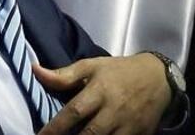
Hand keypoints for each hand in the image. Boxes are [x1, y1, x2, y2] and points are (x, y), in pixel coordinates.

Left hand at [35, 53, 170, 134]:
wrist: (159, 77)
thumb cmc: (120, 71)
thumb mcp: (93, 66)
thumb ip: (64, 74)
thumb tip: (34, 71)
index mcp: (100, 89)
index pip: (74, 111)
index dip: (54, 128)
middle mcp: (115, 108)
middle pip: (90, 133)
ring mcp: (129, 124)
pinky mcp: (141, 134)